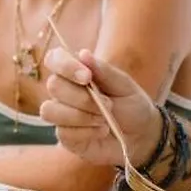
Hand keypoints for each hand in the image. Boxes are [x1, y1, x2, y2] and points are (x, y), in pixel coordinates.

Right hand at [39, 48, 163, 168]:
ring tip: (104, 120)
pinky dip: (87, 131)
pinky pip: (63, 132)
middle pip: (54, 86)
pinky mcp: (65, 136)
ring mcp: (61, 114)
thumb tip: (83, 54)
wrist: (140, 135)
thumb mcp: (124, 85)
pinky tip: (102, 131)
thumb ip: (104, 70)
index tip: (87, 77)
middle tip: (109, 105)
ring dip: (81, 116)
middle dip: (83, 98)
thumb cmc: (131, 105)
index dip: (65, 66)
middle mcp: (64, 91)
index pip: (55, 59)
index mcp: (75, 71)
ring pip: (51, 111)